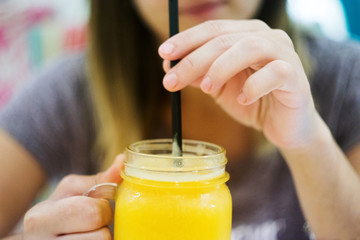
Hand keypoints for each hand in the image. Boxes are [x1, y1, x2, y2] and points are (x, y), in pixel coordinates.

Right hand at [22, 155, 123, 239]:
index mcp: (40, 219)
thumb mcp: (72, 192)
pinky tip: (88, 238)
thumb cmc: (59, 212)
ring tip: (89, 233)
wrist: (40, 239)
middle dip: (103, 225)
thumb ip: (100, 179)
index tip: (94, 206)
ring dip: (102, 238)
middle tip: (94, 223)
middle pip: (102, 236)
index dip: (102, 207)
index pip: (93, 212)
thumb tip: (122, 161)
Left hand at [159, 20, 318, 149]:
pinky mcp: (296, 76)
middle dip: (194, 59)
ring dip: (221, 68)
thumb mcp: (219, 88)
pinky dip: (254, 86)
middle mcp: (266, 37)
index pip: (212, 30)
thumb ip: (200, 74)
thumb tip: (170, 66)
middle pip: (224, 39)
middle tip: (171, 80)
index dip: (186, 40)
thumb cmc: (252, 102)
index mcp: (246, 35)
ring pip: (248, 48)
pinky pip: (274, 73)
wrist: (284, 127)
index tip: (163, 54)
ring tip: (207, 89)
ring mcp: (284, 54)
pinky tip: (242, 100)